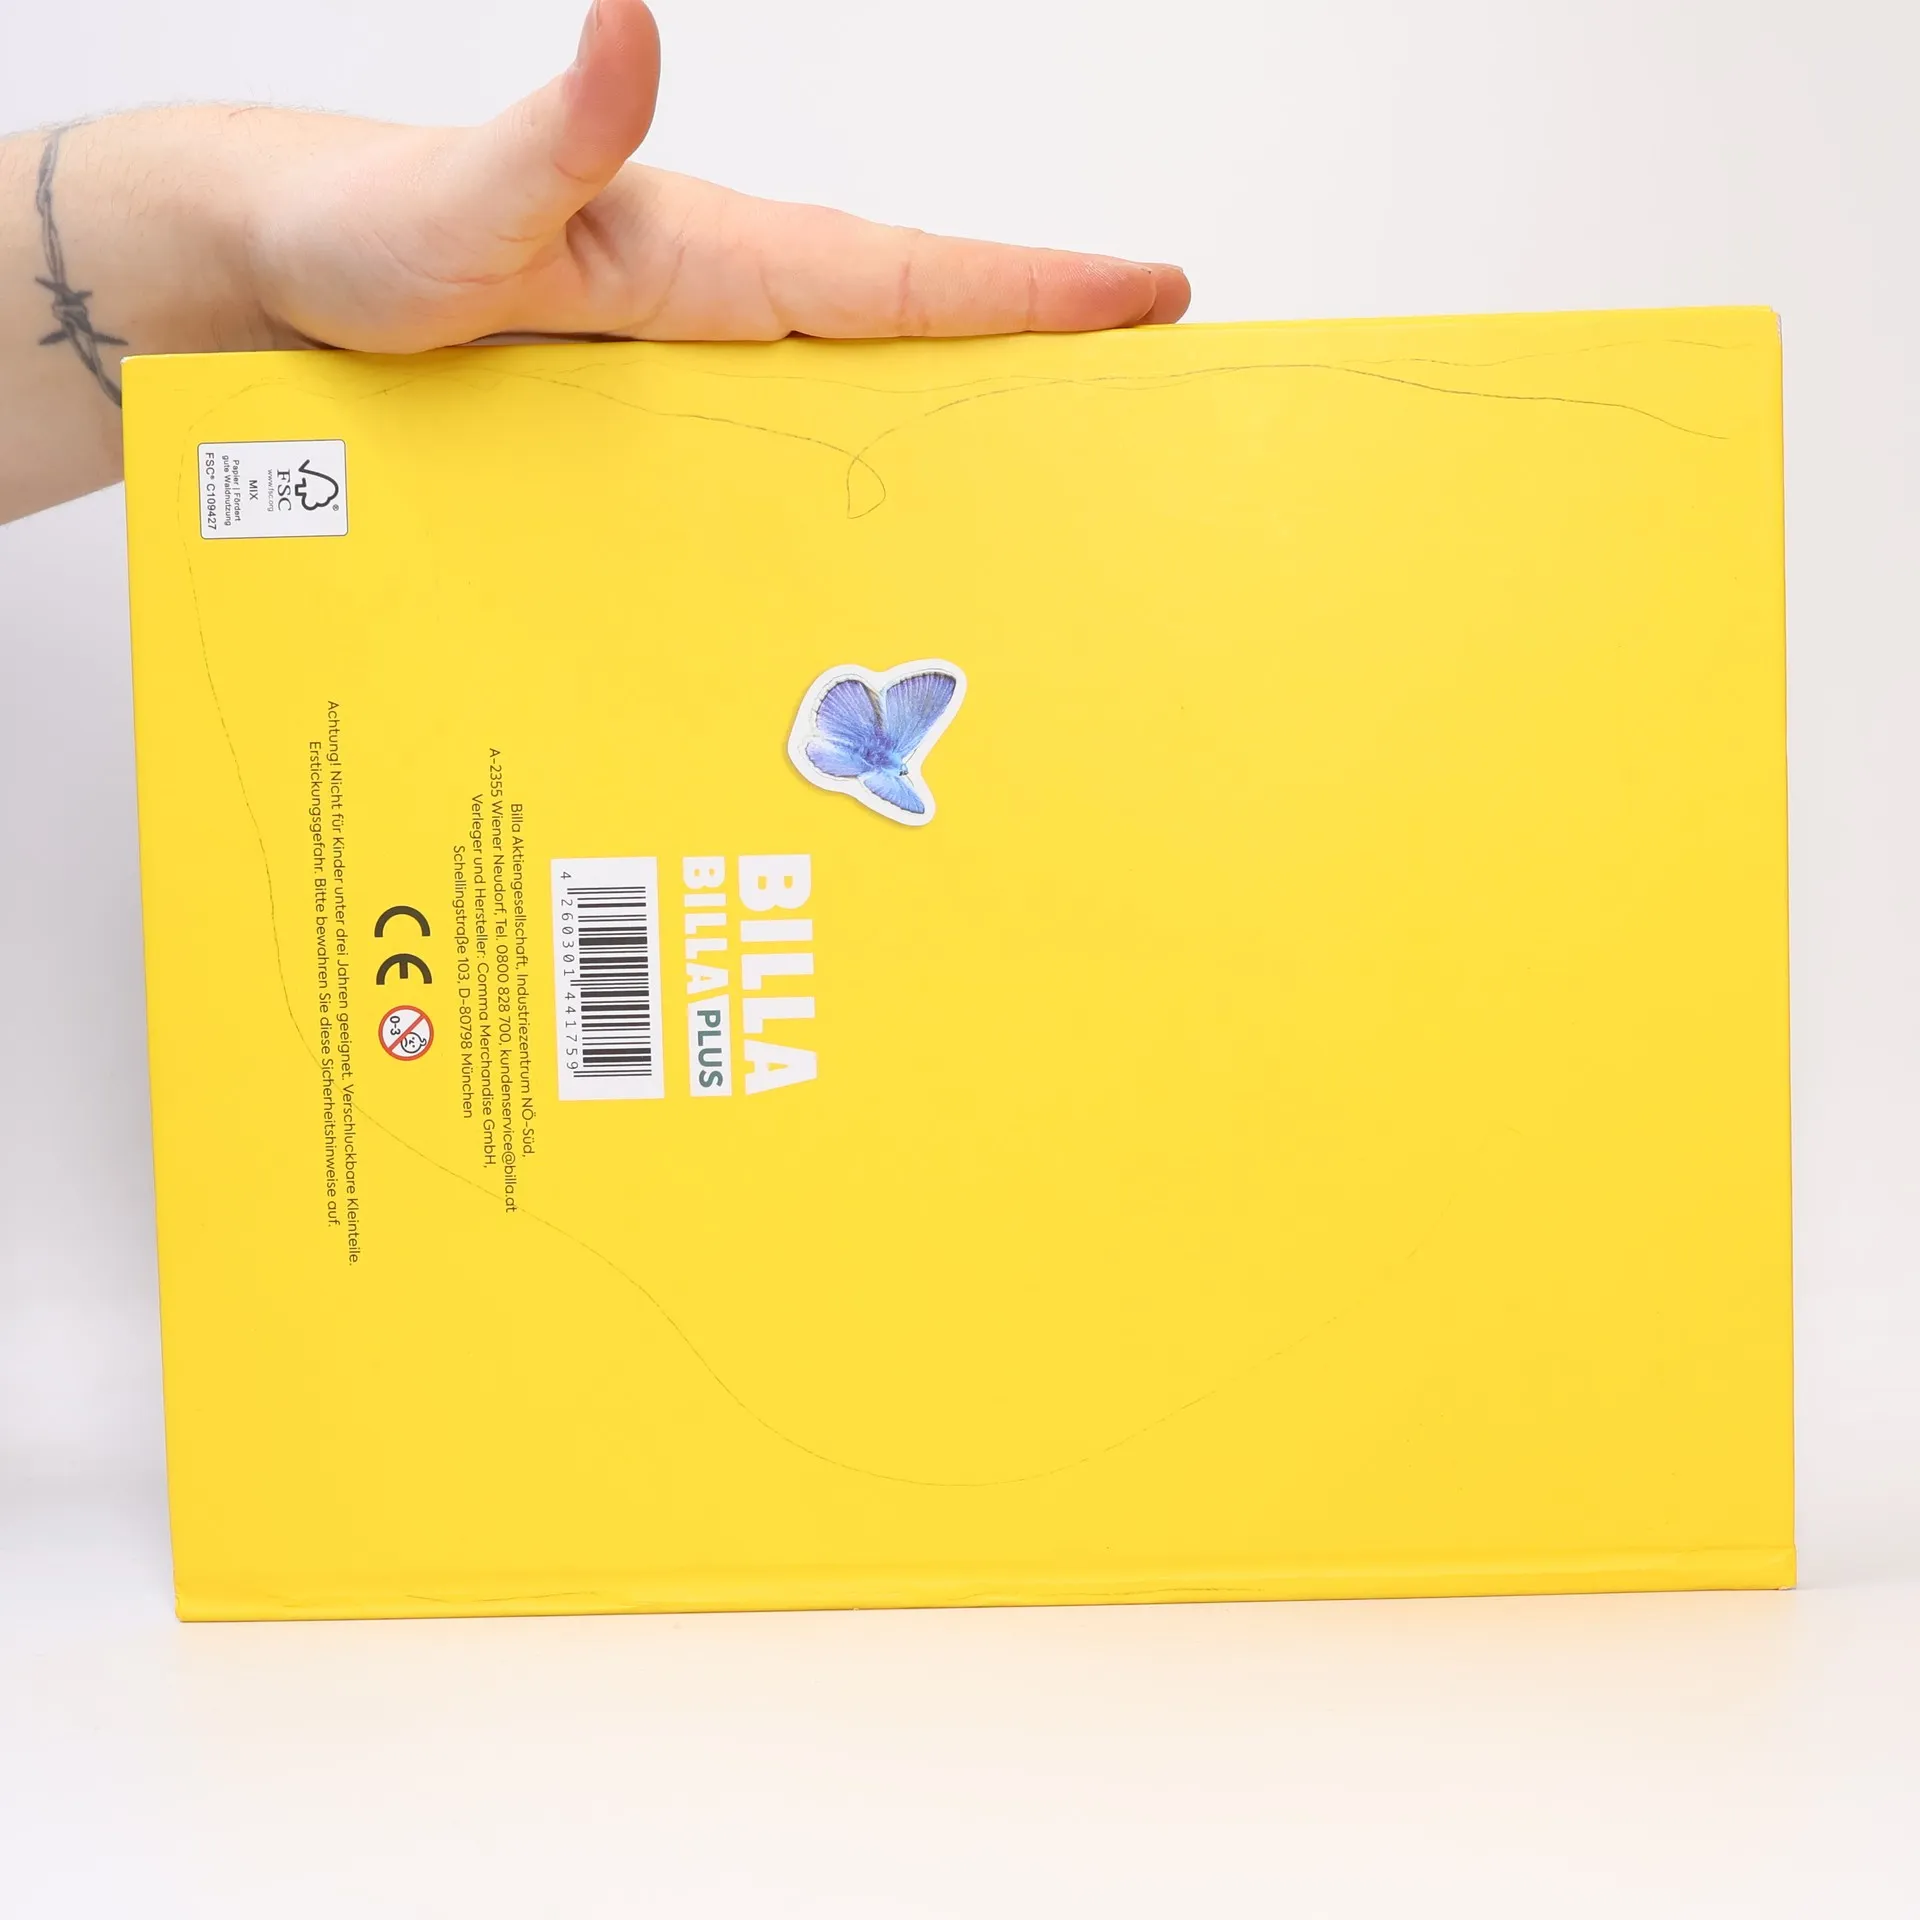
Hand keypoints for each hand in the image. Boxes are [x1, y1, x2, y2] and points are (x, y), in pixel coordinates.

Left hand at [244, 0, 1189, 352]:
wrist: (293, 268)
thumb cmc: (372, 233)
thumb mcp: (467, 200)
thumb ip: (557, 131)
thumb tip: (631, 18)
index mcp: (717, 255)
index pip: (904, 274)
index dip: (1029, 288)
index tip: (1146, 295)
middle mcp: (729, 298)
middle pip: (917, 318)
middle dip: (1044, 335)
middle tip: (1162, 361)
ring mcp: (704, 348)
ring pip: (868, 369)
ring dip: (973, 392)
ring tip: (1076, 439)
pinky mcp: (669, 392)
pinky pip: (799, 416)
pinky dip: (871, 432)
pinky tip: (905, 489)